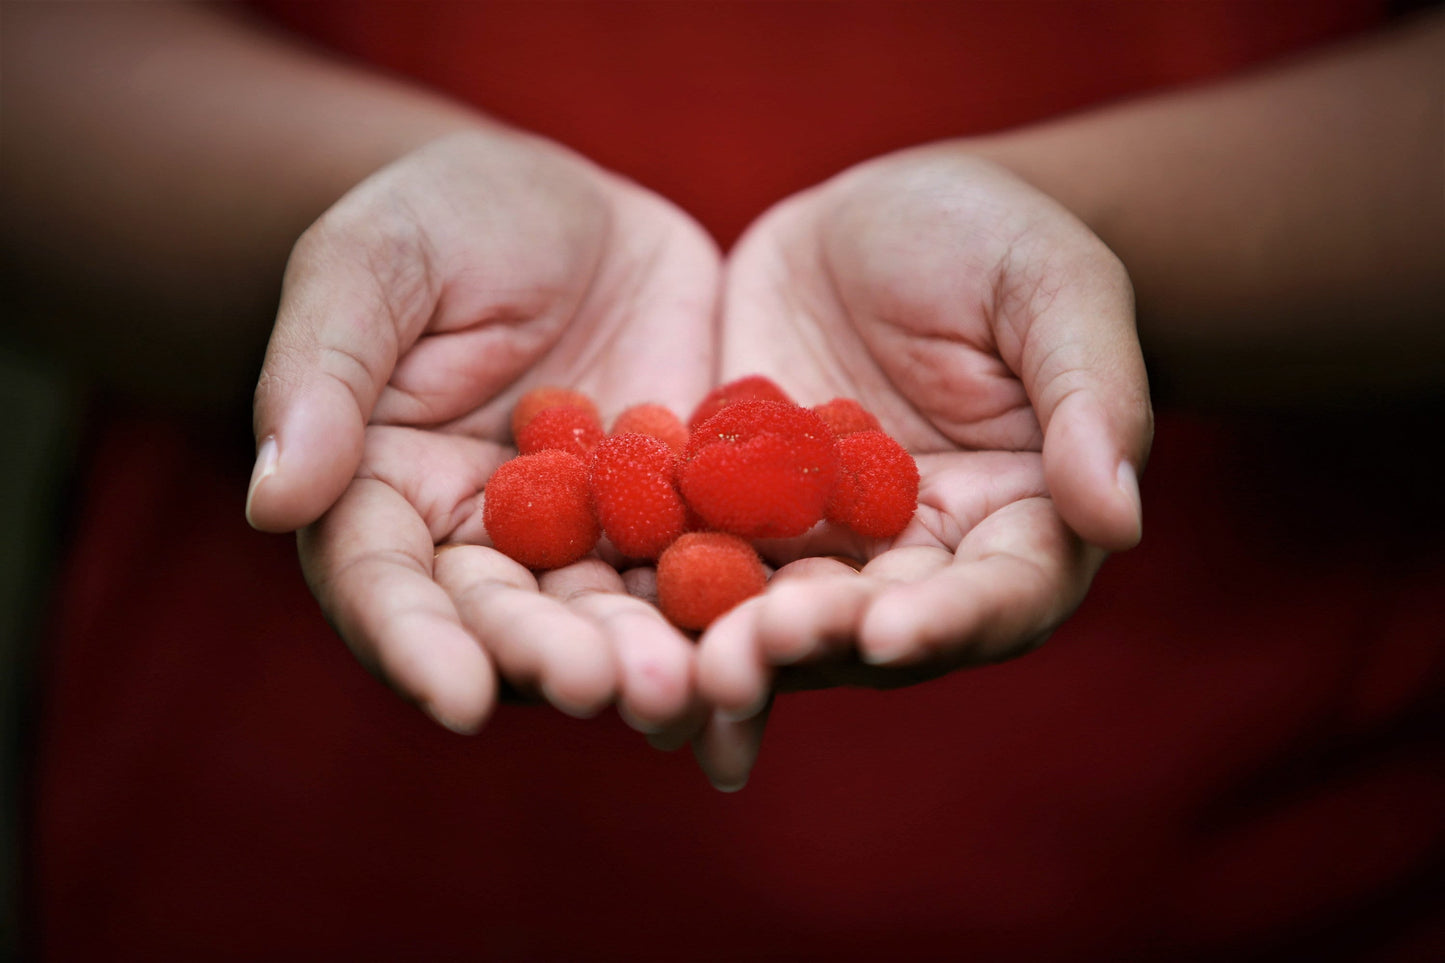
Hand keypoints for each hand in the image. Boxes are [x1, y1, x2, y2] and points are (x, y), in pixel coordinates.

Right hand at [246, 127, 719, 733]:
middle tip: (610, 689)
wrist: (575, 211)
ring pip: (612, 613)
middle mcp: (482, 542)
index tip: (459, 701)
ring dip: (650, 656)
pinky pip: (704, 568)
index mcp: (383, 499)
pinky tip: (772, 638)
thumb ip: (321, 374)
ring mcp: (587, 538)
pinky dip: (732, 608)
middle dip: (556, 661)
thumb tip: (273, 500)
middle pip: (510, 620)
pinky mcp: (677, 518)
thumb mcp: (370, 265)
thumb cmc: (444, 220)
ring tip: (693, 685)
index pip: (386, 590)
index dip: (418, 647)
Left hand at [690, 146, 1152, 788]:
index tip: (887, 630)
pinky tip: (598, 627)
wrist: (877, 222)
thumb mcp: (1055, 290)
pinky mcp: (733, 519)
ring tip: (673, 664)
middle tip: (744, 656)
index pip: (995, 595)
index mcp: (1014, 527)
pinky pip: (695, 563)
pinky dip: (653, 599)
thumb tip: (1119, 515)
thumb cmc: (994, 240)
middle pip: (870, 628)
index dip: (946, 620)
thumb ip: (1093, 395)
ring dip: (724, 646)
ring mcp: (818, 549)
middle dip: (810, 646)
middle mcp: (914, 564)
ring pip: (775, 616)